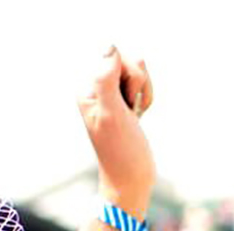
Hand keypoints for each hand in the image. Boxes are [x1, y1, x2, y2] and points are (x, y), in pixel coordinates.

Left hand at [79, 46, 155, 210]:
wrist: (132, 180)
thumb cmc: (121, 152)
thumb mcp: (112, 114)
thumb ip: (106, 79)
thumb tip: (109, 47)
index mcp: (87, 90)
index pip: (114, 59)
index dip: (128, 78)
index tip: (124, 104)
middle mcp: (96, 91)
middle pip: (128, 64)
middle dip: (138, 87)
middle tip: (131, 113)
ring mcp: (111, 97)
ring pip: (138, 74)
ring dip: (144, 94)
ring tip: (136, 117)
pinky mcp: (124, 104)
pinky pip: (142, 86)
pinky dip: (146, 101)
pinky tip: (139, 118)